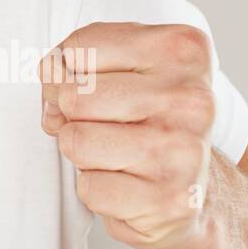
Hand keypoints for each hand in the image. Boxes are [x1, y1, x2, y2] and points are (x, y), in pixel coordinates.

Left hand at [38, 21, 221, 248]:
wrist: (196, 188)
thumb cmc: (147, 117)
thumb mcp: (121, 67)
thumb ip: (75, 63)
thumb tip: (51, 98)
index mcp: (181, 49)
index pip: (78, 47)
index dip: (66, 71)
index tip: (95, 86)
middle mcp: (191, 98)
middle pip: (73, 97)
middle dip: (71, 115)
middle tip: (103, 125)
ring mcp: (185, 151)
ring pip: (76, 142)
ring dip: (83, 153)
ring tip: (116, 153)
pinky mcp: (172, 200)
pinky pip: (90, 188)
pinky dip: (97, 190)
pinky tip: (128, 184)